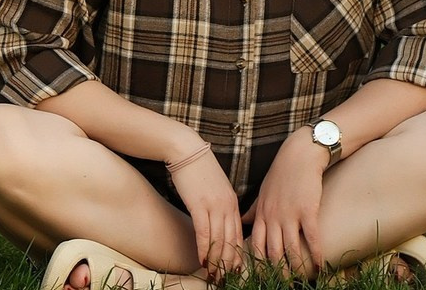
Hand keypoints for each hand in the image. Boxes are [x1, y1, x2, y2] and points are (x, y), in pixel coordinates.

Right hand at [169, 144, 245, 281]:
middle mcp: (227, 205)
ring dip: (216, 261)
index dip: (237, 256)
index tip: (234, 271)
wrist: (186, 149)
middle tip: (223, 279)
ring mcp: (214, 205)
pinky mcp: (199, 204)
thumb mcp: (217, 186)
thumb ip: (222, 204)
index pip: (239, 235)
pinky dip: (204, 249)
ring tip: (213, 275)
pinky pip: (204, 233)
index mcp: (233, 201)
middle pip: (231, 241)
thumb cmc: (198, 167)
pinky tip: (202, 260)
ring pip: (219, 241)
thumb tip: (222, 222)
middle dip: (228, 264)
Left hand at [243, 129, 327, 277]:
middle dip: (278, 272)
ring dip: (298, 268)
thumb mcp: (263, 190)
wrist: (300, 154)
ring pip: (291, 249)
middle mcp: (273, 216)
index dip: (259, 265)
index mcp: (262, 213)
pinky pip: (312, 237)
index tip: (263, 277)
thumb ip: (254, 209)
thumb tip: (244, 221)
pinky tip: (321, 265)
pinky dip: (316, 254)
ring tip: (302, 279)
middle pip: (273, 253)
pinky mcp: (307, 209)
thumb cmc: (282, 172)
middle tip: (283, 285)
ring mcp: (290, 213)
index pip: (256, 246)